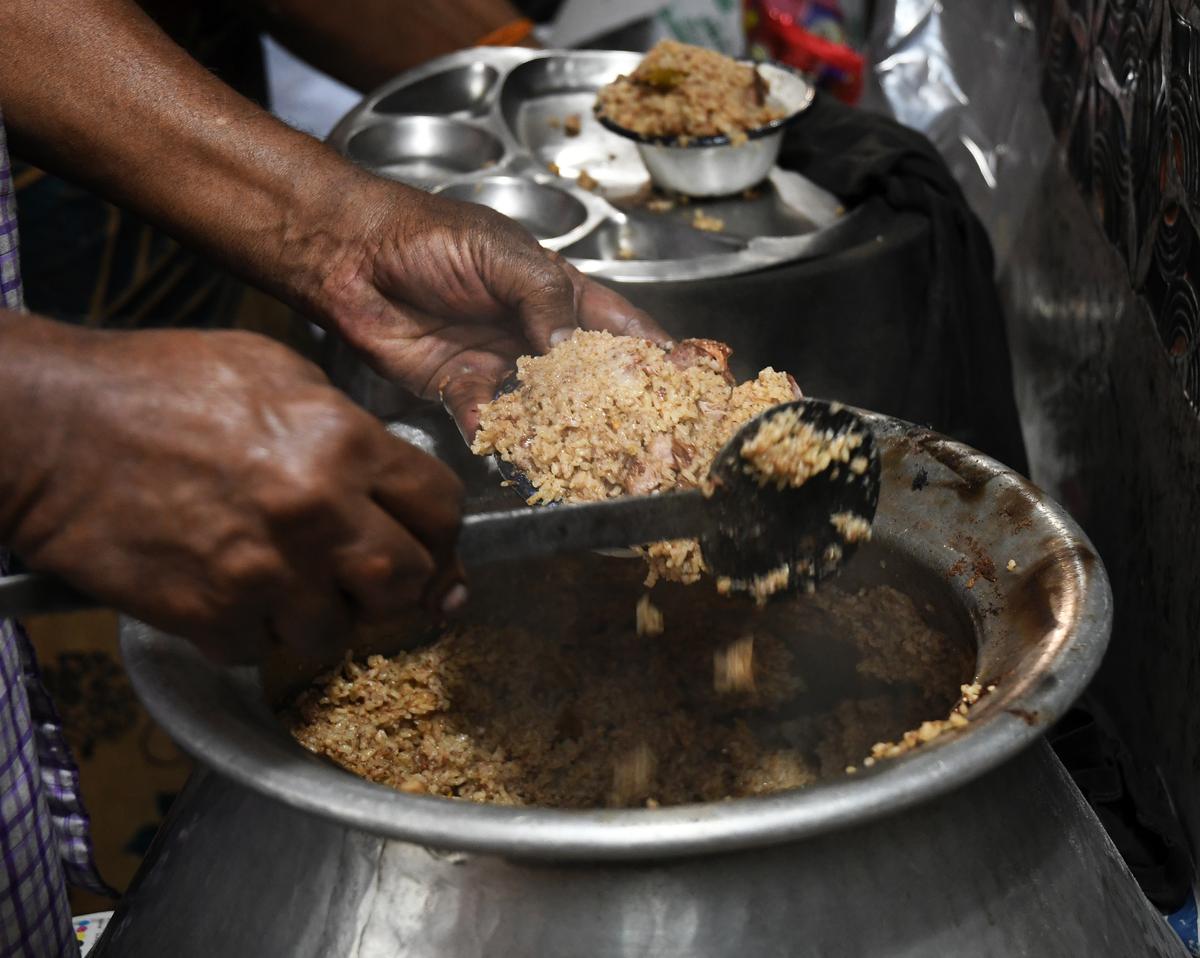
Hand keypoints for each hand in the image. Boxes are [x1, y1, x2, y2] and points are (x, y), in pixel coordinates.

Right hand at [0, 320, 462, 663]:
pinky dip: (252, 634)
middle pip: (409, 583)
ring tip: (291, 584)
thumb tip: (387, 472)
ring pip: (338, 634)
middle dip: (398, 585)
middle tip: (373, 577)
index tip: (429, 540)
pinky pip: (260, 651)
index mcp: (343, 443)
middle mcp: (317, 514)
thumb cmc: (158, 384)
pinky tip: (231, 594)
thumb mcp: (275, 370)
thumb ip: (345, 423)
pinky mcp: (210, 615)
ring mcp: (265, 572)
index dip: (441, 529)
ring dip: (322, 618)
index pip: (441, 507)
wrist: (51, 427)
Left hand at [307, 179, 670, 437]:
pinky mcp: (459, 390)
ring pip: (545, 410)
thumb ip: (543, 300)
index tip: (695, 381)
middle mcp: (535, 333)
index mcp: (559, 291)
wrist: (350, 253)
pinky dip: (500, 440)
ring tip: (591, 458)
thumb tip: (572, 351)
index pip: (623, 329)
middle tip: (650, 437)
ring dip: (564, 433)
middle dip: (620, 408)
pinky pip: (487, 423)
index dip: (661, 355)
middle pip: (589, 379)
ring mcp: (500, 365)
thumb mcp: (501, 254)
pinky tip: (515, 454)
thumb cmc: (428, 235)